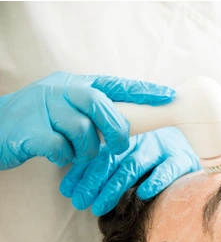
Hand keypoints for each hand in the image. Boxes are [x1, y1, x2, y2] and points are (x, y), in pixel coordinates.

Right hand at [0, 71, 174, 169]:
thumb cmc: (36, 122)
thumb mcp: (66, 109)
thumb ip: (93, 112)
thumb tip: (129, 125)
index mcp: (74, 84)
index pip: (115, 84)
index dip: (143, 91)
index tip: (169, 96)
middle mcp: (60, 90)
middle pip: (102, 106)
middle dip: (116, 130)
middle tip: (119, 146)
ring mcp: (43, 107)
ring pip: (83, 130)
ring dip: (86, 149)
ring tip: (76, 152)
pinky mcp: (30, 130)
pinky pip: (62, 147)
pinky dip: (64, 157)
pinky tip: (56, 155)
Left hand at [59, 127, 200, 215]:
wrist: (197, 141)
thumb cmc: (156, 158)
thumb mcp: (128, 159)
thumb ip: (104, 170)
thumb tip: (69, 190)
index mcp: (126, 136)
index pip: (99, 153)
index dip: (82, 172)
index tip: (68, 192)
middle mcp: (141, 140)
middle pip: (113, 160)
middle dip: (93, 182)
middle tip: (81, 202)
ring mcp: (162, 148)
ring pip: (134, 165)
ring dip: (114, 187)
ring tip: (100, 206)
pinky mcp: (182, 159)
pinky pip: (167, 169)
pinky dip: (155, 180)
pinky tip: (142, 193)